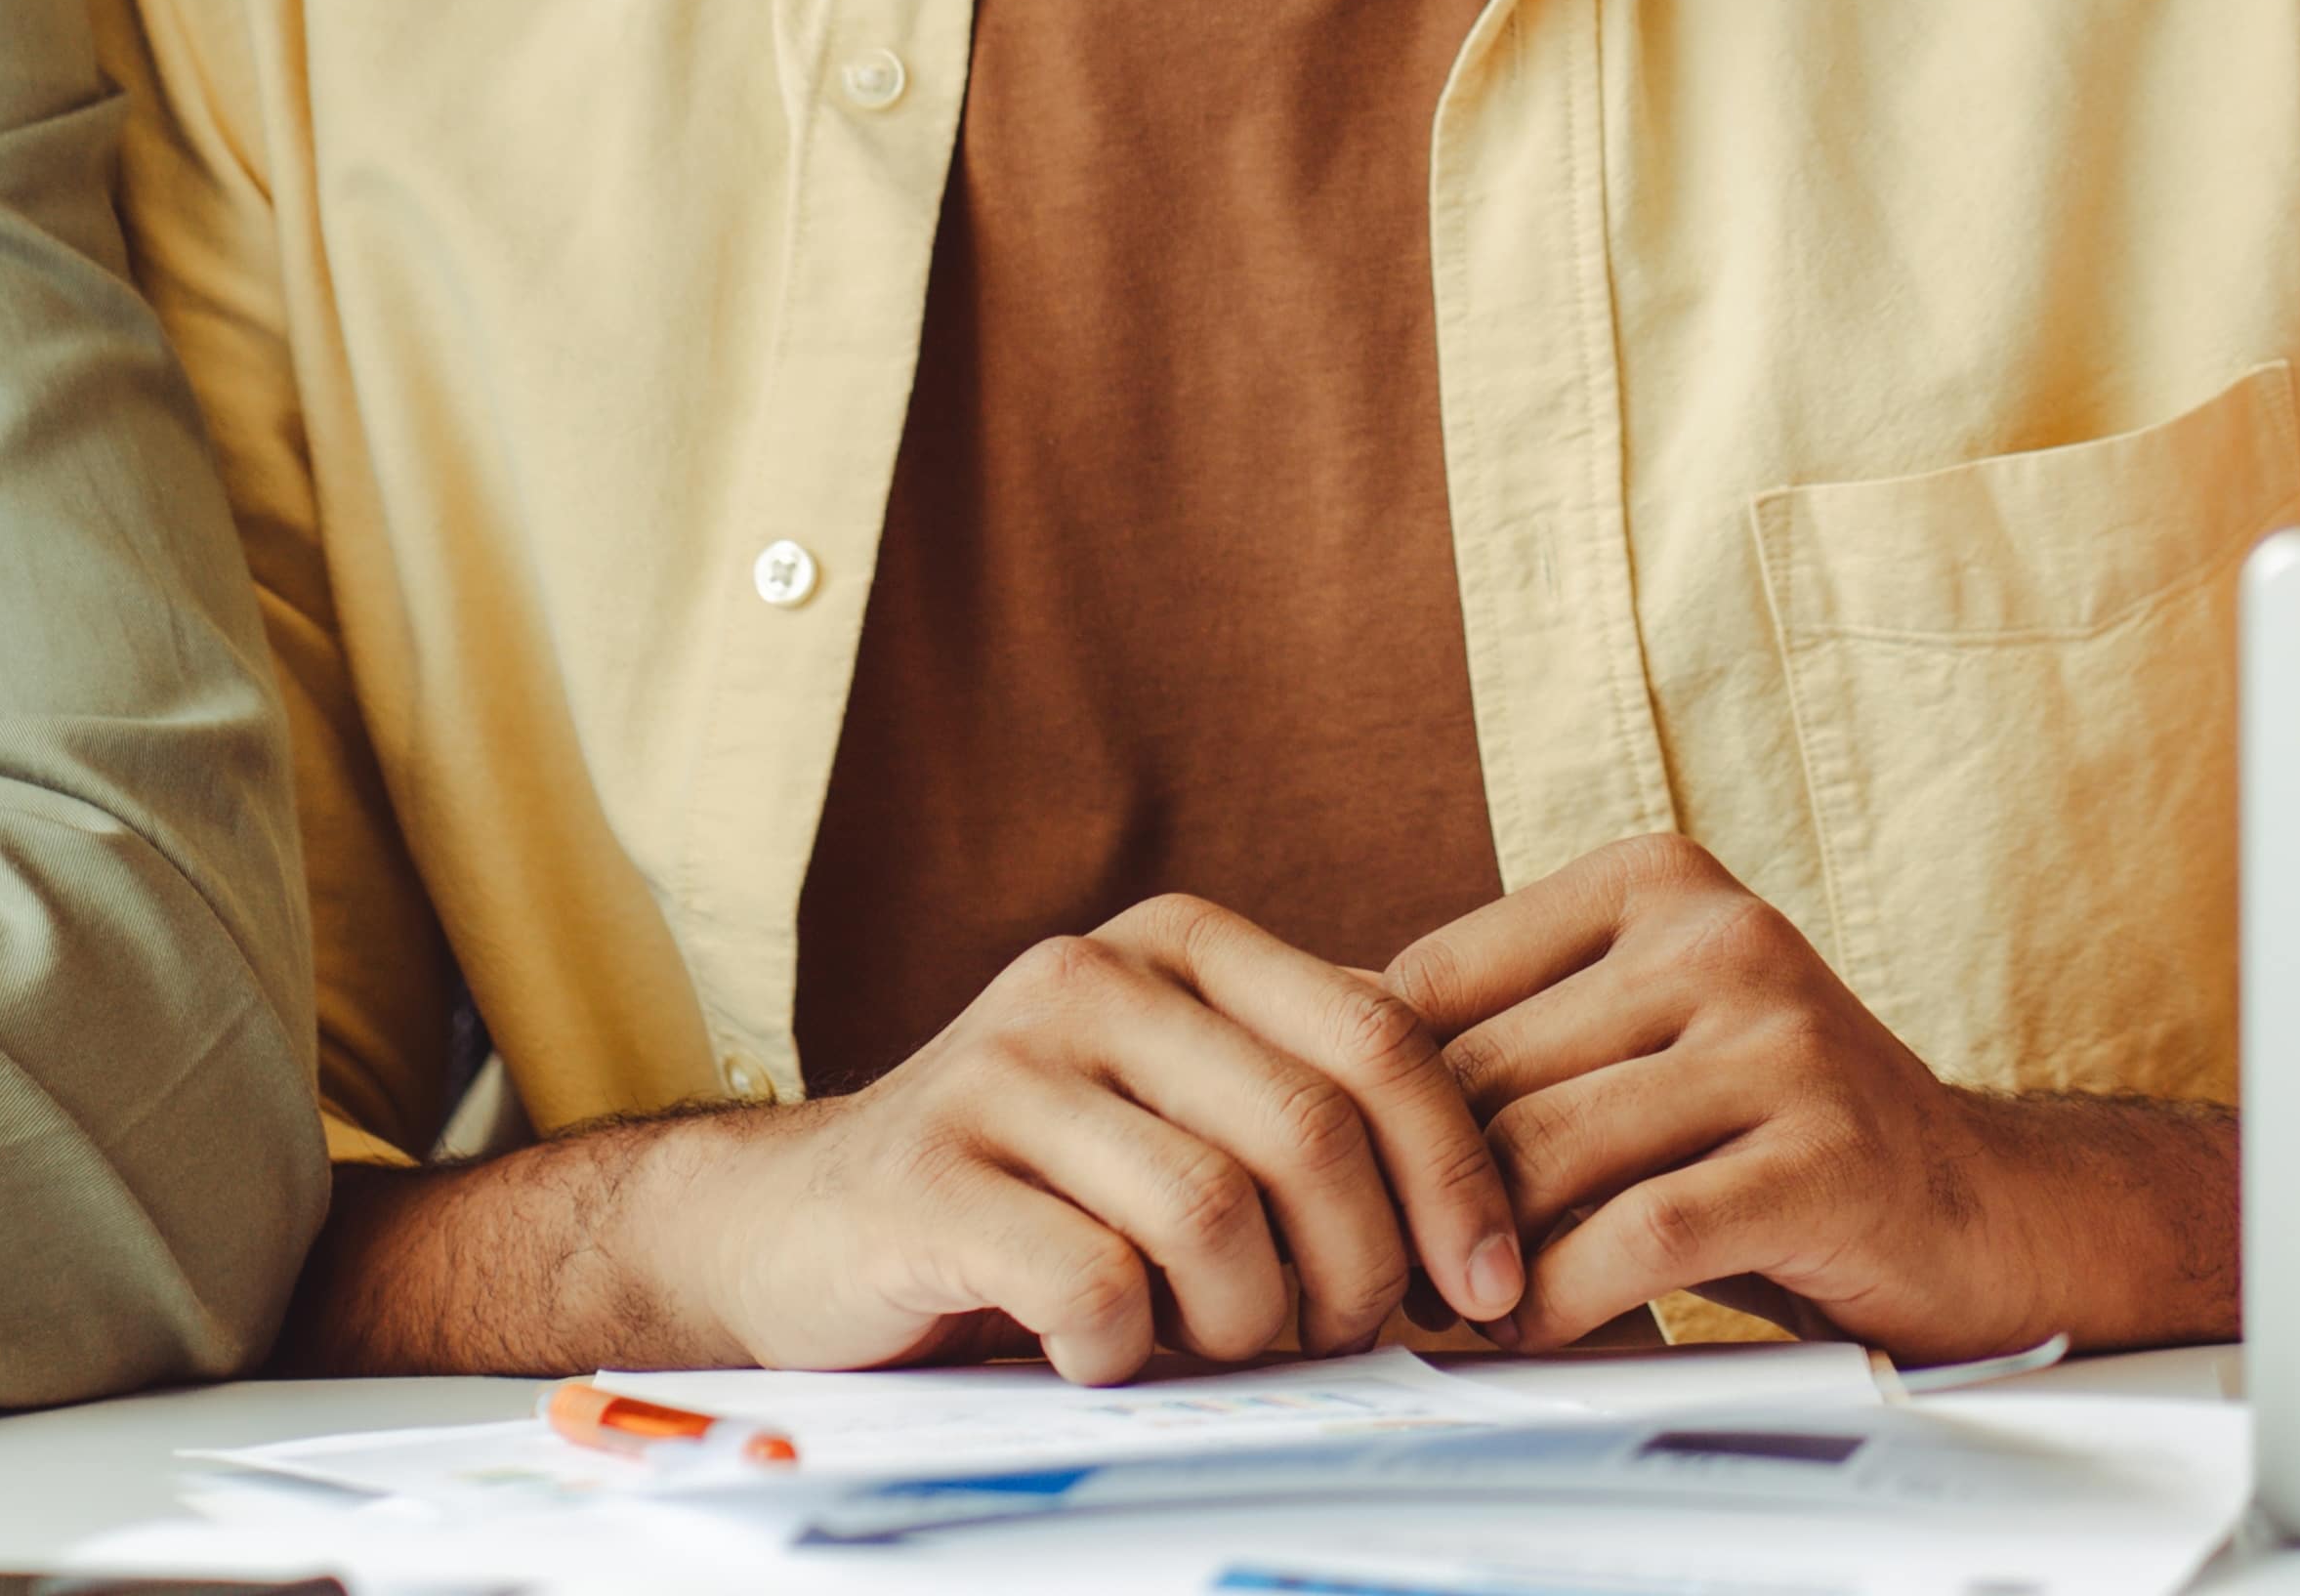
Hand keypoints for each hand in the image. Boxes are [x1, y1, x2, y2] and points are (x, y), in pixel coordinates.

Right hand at [639, 896, 1526, 1378]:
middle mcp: (1092, 980)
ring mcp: (1000, 1070)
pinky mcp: (924, 1179)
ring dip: (1241, 1323)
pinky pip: (1091, 1284)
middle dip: (1358, 1269)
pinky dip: (1122, 1350)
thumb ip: (1309, 1113)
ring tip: (1210, 1346)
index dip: (1458, 1173)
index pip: (1383, 1036)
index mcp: (1182, 948)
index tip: (1485, 1287)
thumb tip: (1499, 1216)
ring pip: (1210, 1214)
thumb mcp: (1181, 1112)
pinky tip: (1099, 1352)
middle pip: (1312, 1130)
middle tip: (1336, 1339)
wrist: (800, 1227)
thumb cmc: (1035, 1190)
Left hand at [1389, 835, 2231, 1356]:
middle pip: (1482, 1075)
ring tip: (1458, 1310)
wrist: (1981, 1211)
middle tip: (1384, 1276)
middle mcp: (1722, 937)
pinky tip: (1547, 1330)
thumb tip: (1306, 1062)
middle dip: (1418, 1195)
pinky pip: (1638, 1235)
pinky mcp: (1822, 1156)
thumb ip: (1509, 1035)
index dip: (1374, 1102)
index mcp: (1657, 882)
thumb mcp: (1640, 1043)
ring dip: (1479, 1260)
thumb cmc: (1770, 1136)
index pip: (1435, 981)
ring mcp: (1782, 1041)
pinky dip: (1567, 1299)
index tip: (1352, 1187)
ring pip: (1545, 1155)